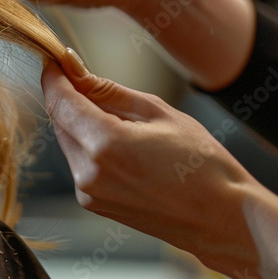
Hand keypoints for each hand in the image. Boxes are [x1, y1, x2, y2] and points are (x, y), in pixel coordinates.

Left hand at [41, 50, 277, 278]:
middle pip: (60, 121)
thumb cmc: (202, 163)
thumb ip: (109, 91)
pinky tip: (122, 143)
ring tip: (122, 118)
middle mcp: (88, 172)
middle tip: (91, 79)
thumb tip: (75, 70)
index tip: (58, 59)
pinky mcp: (93, 204)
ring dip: (80, 122)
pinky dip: (89, 145)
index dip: (55, 76)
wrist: (222, 219)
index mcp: (105, 144)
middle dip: (69, 97)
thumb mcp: (159, 113)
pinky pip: (79, 163)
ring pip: (68, 141)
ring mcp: (89, 192)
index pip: (60, 101)